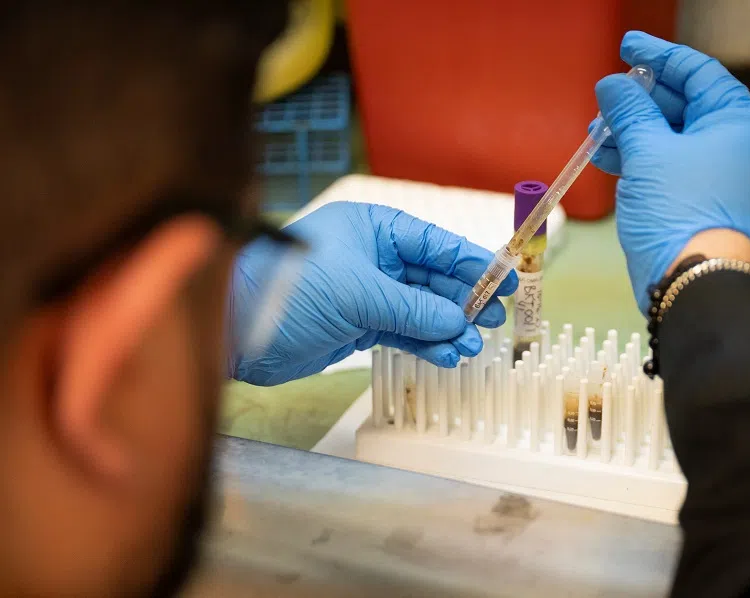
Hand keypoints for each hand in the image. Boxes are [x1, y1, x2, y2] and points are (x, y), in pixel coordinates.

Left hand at [230, 202, 515, 385]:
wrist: (236, 327)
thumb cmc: (291, 288)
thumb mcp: (358, 292)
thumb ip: (413, 308)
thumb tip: (458, 323)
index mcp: (374, 229)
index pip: (435, 243)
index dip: (473, 262)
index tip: (507, 280)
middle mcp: (374, 257)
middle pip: (433, 277)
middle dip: (463, 300)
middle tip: (493, 320)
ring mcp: (367, 292)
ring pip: (420, 308)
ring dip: (446, 328)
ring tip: (472, 347)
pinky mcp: (358, 325)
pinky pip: (402, 331)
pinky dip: (424, 343)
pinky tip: (446, 355)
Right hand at [591, 31, 749, 312]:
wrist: (693, 283)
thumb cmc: (679, 212)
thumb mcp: (648, 152)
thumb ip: (629, 111)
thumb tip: (613, 85)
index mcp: (739, 123)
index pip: (699, 73)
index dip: (659, 56)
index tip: (626, 47)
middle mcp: (738, 146)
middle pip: (685, 106)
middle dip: (639, 102)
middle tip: (604, 101)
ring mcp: (721, 177)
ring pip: (673, 139)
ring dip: (633, 133)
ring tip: (597, 136)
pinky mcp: (702, 203)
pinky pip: (670, 168)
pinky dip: (641, 160)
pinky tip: (608, 159)